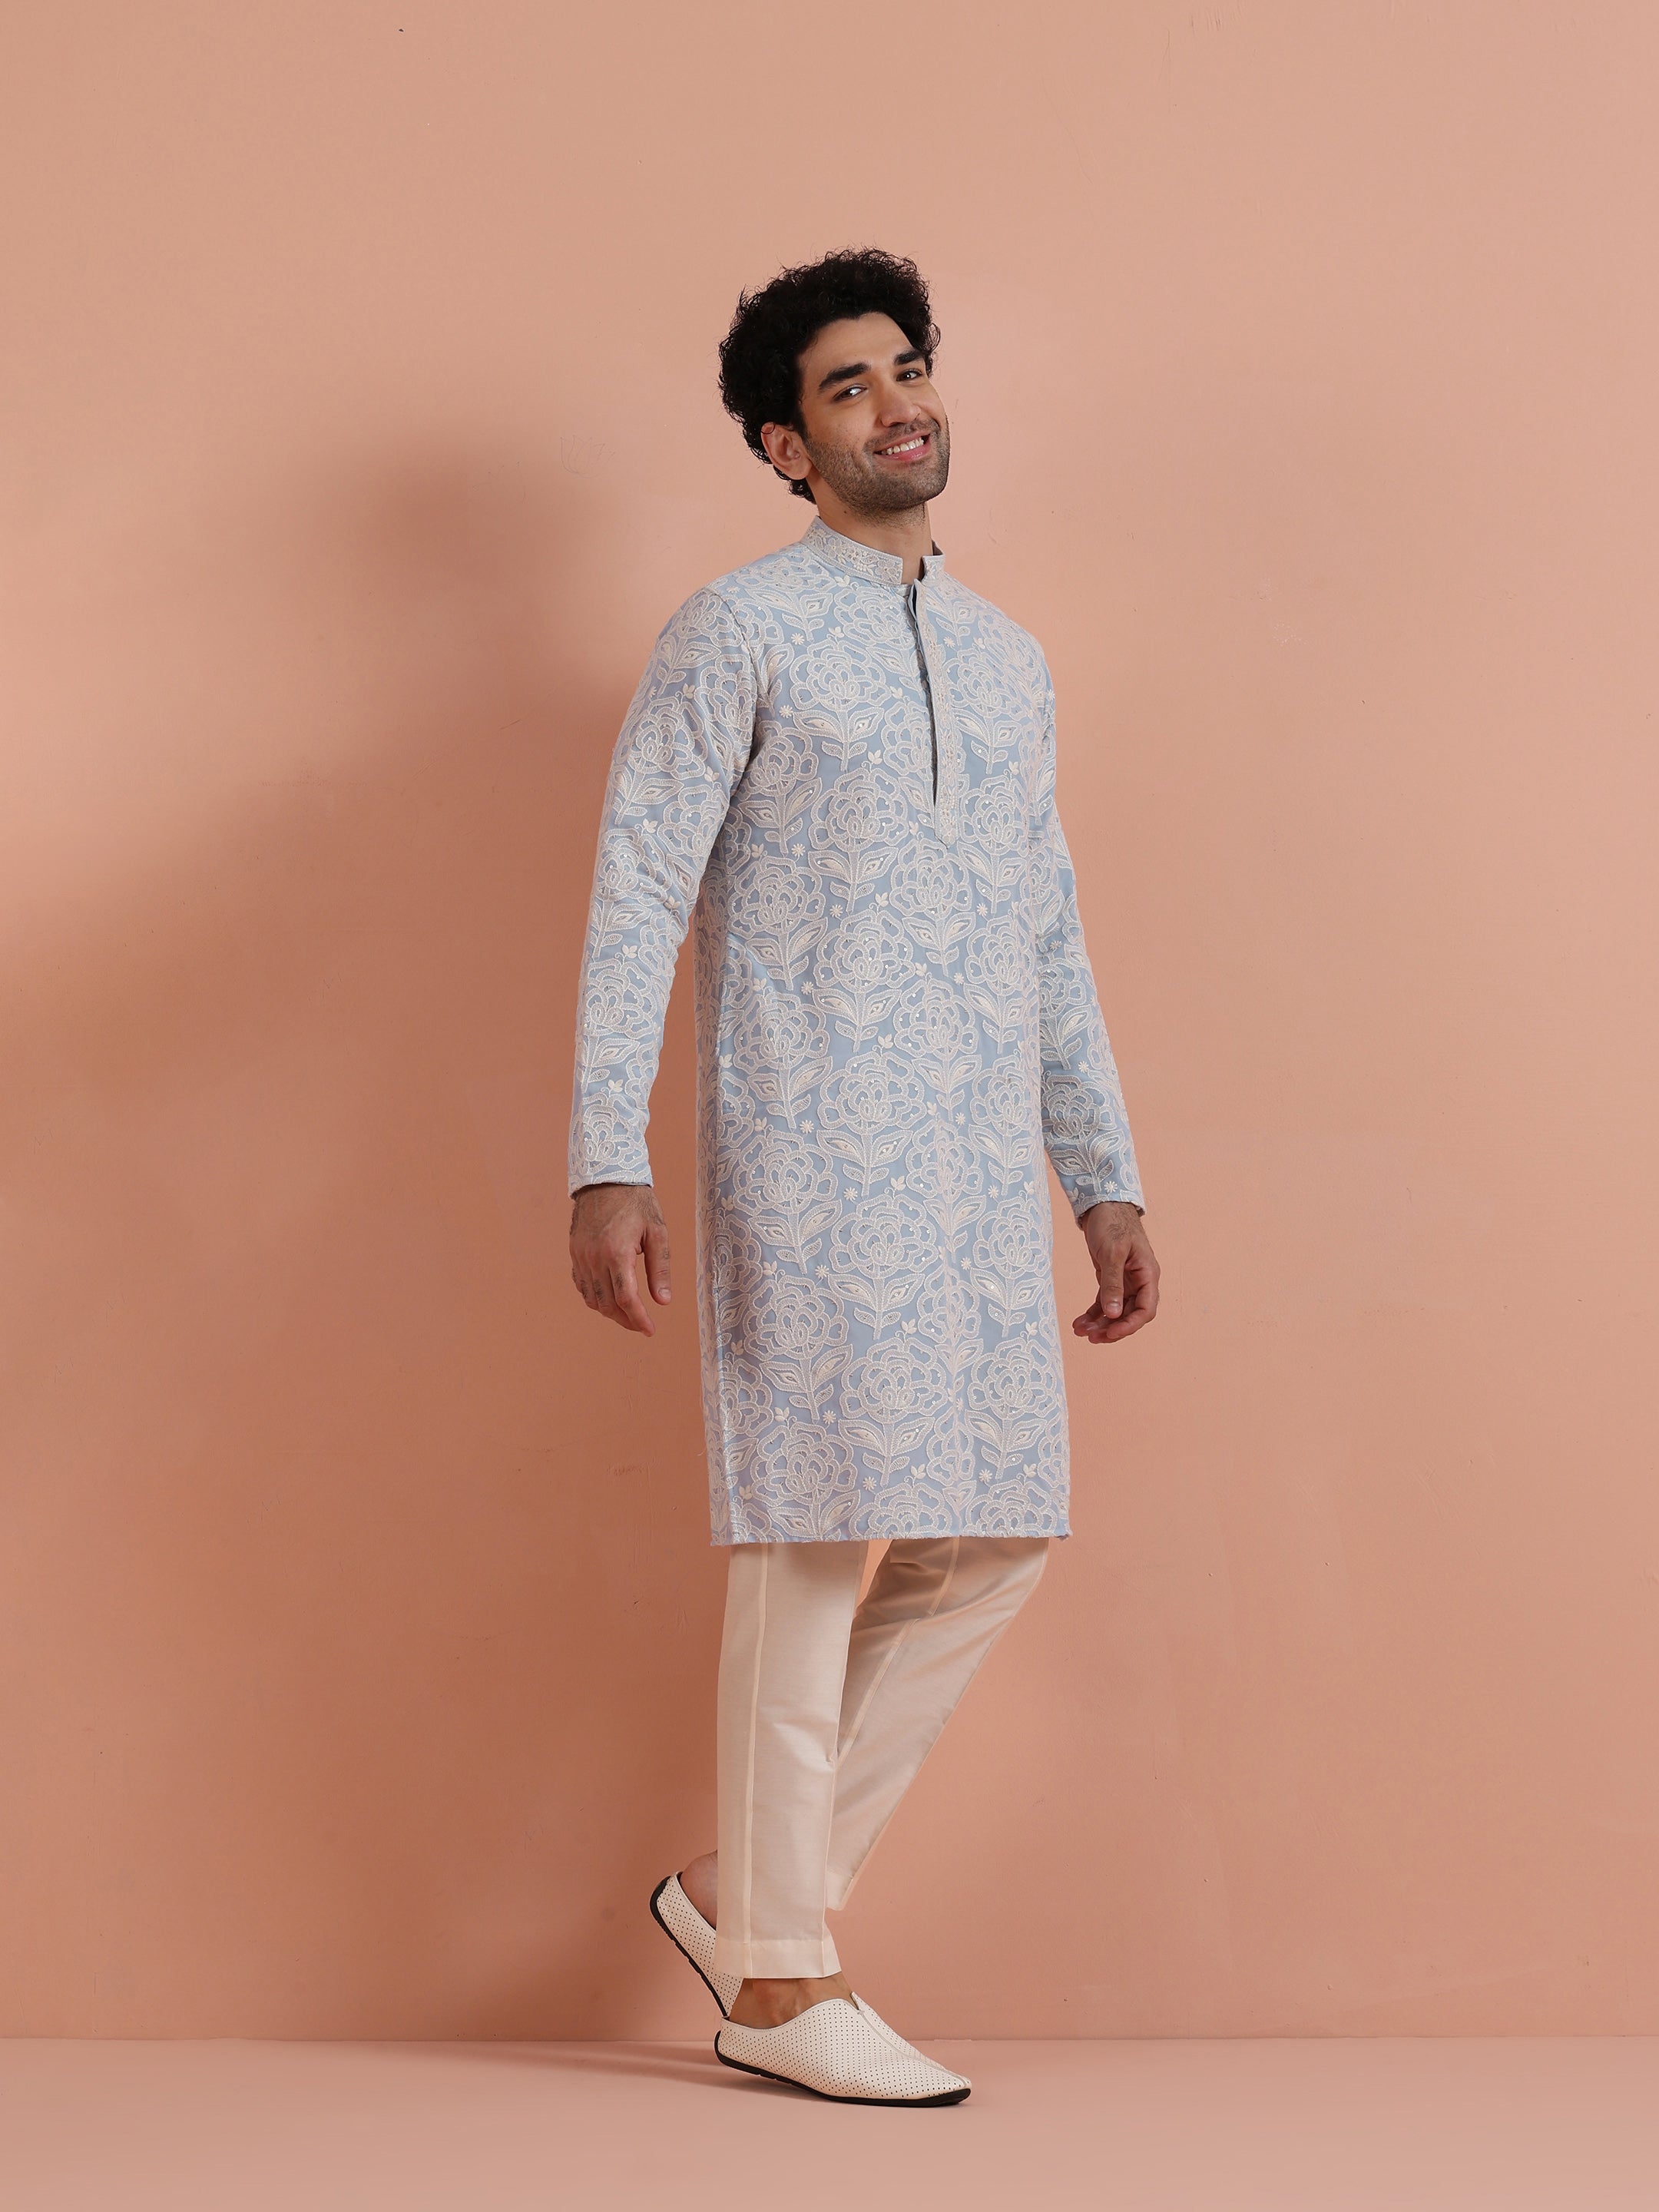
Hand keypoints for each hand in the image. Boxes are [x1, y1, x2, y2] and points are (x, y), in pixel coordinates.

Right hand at [570, 1183, 671, 1334]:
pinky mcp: (574, 1252)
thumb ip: (660, 1268)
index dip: (639, 1319)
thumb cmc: (636, 1202)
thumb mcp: (657, 1231)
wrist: (606, 1178)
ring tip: (628, 1315)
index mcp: (617, 1253)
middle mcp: (594, 1258)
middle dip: (626, 1320)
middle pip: (607, 1304)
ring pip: (592, 1298)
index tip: (650, 1330)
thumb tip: (663, 1301)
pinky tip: (609, 1298)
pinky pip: (581, 1285)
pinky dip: (594, 1297)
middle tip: (642, 1325)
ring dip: (609, 1312)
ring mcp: (581, 1256)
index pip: (626, 1299)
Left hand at [1073, 1200, 1159, 1343]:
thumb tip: (1112, 1314)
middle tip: (1091, 1337)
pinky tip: (1079, 1323)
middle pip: (1130, 1315)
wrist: (1102, 1204)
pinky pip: (1104, 1302)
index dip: (1130, 1325)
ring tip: (1080, 1331)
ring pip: (1115, 1312)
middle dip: (1111, 1328)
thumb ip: (1112, 1284)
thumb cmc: (1112, 1223)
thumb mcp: (1112, 1253)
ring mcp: (1125, 1281)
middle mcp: (1139, 1281)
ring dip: (1100, 1324)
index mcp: (1147, 1274)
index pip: (1146, 1309)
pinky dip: (1093, 1314)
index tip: (1110, 1333)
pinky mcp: (1110, 1279)